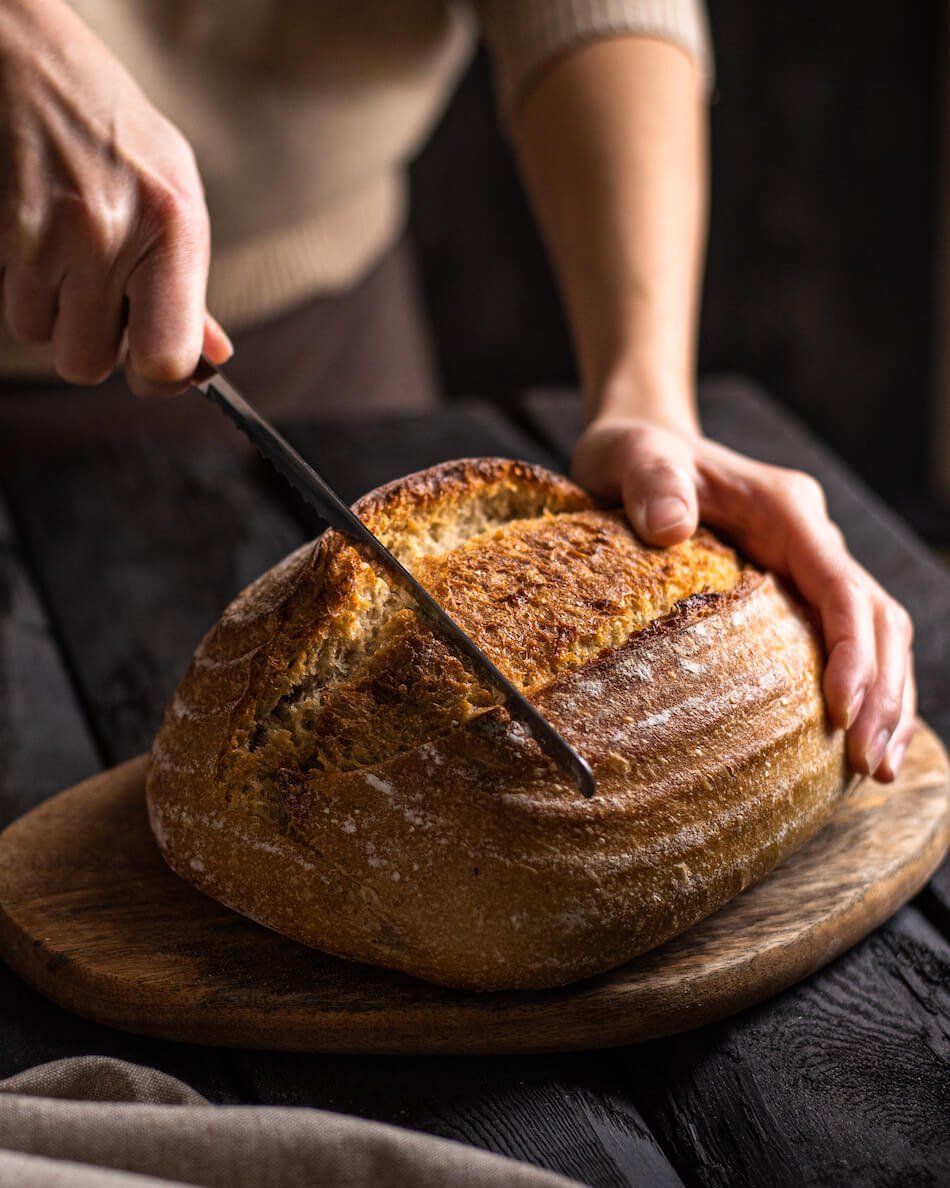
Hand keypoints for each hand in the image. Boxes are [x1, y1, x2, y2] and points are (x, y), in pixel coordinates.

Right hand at [0, 0, 231, 395]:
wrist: (25, 52)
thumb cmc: (112, 128)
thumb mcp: (174, 191)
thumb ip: (189, 282)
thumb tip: (211, 358)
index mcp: (171, 227)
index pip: (166, 358)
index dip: (158, 379)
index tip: (152, 368)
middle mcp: (108, 233)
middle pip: (86, 364)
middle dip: (89, 343)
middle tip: (97, 297)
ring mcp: (42, 230)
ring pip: (37, 333)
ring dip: (48, 309)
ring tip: (61, 250)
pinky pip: (6, 300)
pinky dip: (18, 282)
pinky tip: (32, 233)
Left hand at [572, 415, 915, 781]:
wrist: (641, 447)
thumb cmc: (633, 455)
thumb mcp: (628, 457)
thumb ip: (650, 482)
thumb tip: (669, 526)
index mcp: (784, 509)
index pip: (838, 583)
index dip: (851, 649)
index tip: (843, 710)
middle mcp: (810, 537)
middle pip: (874, 616)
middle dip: (882, 691)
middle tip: (869, 765)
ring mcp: (808, 564)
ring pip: (875, 633)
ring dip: (885, 699)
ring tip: (876, 770)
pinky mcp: (796, 590)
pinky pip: (844, 640)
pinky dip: (860, 690)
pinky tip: (852, 742)